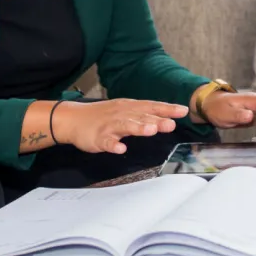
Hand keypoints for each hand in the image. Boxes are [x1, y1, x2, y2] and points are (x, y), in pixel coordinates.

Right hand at [54, 99, 187, 153]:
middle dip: (156, 120)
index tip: (183, 111)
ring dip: (138, 128)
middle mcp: (121, 114)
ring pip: (125, 126)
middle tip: (171, 124)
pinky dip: (113, 145)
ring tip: (150, 131)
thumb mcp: (126, 111)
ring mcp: (109, 126)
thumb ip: (146, 115)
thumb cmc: (103, 115)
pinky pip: (106, 142)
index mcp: (130, 107)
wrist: (73, 119)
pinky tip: (120, 149)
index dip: (167, 109)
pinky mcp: (97, 138)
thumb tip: (168, 118)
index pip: (151, 107)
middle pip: (141, 116)